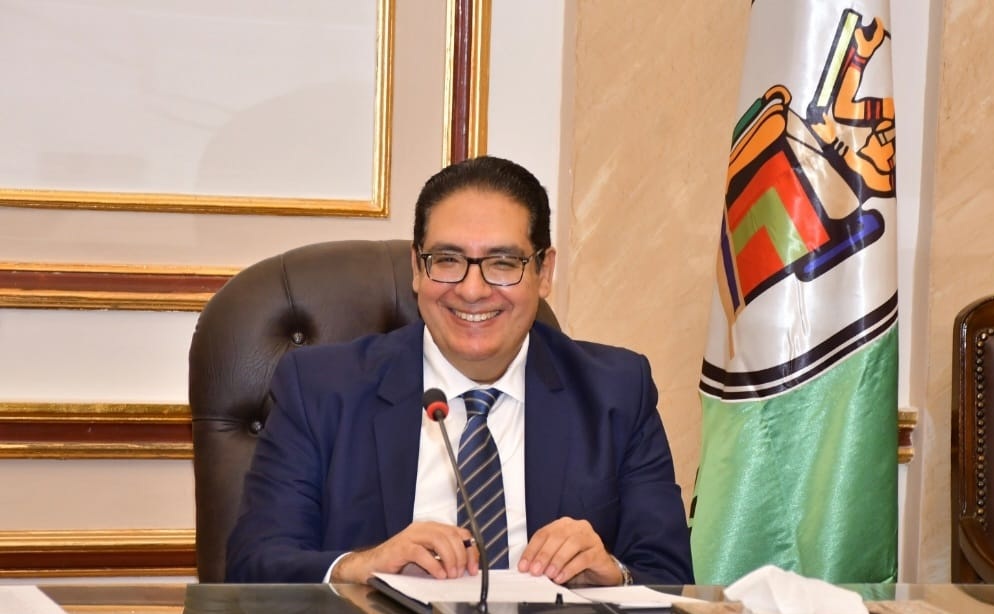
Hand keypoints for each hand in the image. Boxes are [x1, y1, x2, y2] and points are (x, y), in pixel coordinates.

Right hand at [332, 521, 477, 583]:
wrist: (372, 565)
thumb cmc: (400, 562)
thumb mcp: (428, 557)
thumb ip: (444, 556)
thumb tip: (465, 566)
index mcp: (432, 528)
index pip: (459, 533)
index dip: (470, 550)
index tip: (473, 567)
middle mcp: (423, 528)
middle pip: (452, 535)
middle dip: (461, 556)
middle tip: (461, 573)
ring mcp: (411, 536)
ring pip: (440, 540)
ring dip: (450, 559)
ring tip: (450, 574)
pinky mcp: (401, 547)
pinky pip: (422, 553)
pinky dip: (434, 565)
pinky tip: (438, 574)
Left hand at [517, 517, 621, 585]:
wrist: (601, 570)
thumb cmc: (577, 561)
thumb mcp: (557, 558)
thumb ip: (544, 558)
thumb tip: (529, 567)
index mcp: (563, 525)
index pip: (543, 534)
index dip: (531, 550)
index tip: (524, 565)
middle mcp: (577, 527)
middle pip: (557, 536)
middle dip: (543, 555)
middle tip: (536, 570)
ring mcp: (590, 537)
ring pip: (571, 544)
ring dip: (557, 560)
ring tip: (549, 574)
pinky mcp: (599, 551)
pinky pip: (584, 558)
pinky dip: (570, 568)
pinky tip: (562, 577)